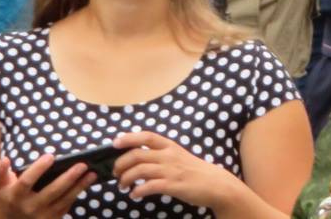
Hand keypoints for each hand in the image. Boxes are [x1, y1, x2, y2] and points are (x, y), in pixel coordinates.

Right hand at [0, 154, 93, 218]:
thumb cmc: (7, 198)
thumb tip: (5, 160)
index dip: (38, 169)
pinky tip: (87, 182)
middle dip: (68, 178)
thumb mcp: (0, 185)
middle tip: (82, 164)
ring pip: (64, 200)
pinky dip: (77, 194)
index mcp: (15, 196)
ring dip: (80, 186)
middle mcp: (29, 207)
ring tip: (92, 173)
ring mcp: (42, 216)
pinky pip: (67, 206)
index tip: (51, 156)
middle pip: (52, 191)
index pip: (27, 181)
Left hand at [113, 131, 243, 208]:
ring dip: (125, 179)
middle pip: (137, 155)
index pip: (147, 137)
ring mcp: (170, 170)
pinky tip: (134, 195)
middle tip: (115, 173)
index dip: (129, 138)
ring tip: (122, 186)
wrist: (215, 184)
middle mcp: (169, 156)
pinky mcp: (172, 185)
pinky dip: (137, 191)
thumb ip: (161, 155)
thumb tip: (138, 159)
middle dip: (121, 164)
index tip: (115, 143)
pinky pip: (148, 187)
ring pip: (139, 171)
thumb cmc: (195, 171)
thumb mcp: (179, 156)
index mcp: (170, 146)